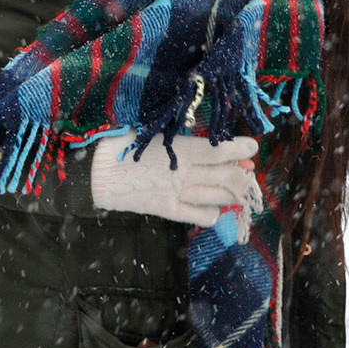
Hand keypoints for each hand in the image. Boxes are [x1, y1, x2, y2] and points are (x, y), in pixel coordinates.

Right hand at [88, 132, 258, 226]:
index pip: (218, 150)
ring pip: (217, 196)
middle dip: (243, 174)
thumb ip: (176, 136)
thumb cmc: (120, 145)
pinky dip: (212, 214)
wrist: (95, 174)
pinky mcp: (168, 210)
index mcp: (179, 149)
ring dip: (234, 193)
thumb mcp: (149, 131)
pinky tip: (215, 209)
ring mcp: (177, 193)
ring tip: (240, 189)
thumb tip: (198, 136)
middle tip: (249, 170)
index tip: (252, 146)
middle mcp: (184, 172)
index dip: (239, 148)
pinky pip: (199, 216)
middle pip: (225, 175)